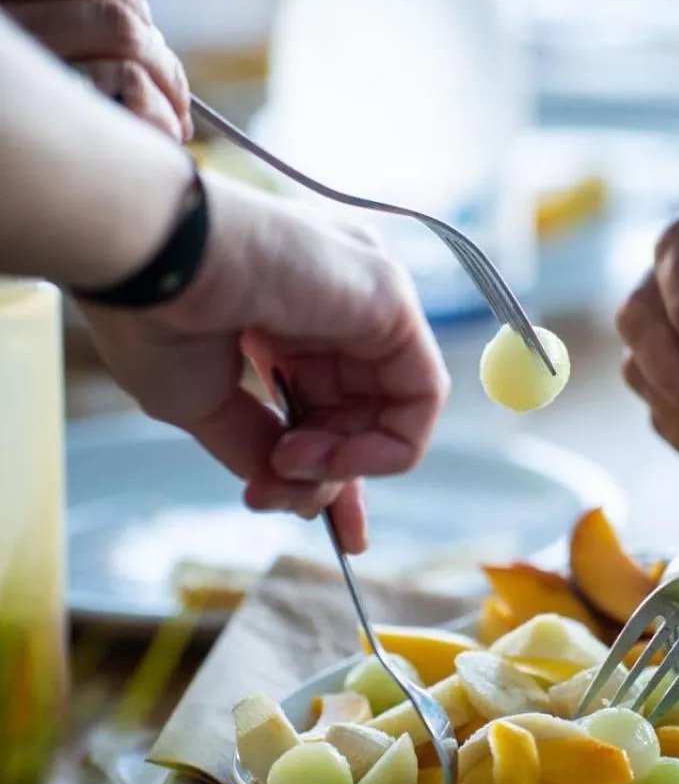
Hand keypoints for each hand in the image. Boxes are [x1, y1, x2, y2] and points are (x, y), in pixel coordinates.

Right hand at [0, 0, 189, 140]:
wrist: (5, 201)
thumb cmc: (13, 134)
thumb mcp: (29, 65)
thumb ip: (57, 32)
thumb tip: (142, 33)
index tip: (144, 32)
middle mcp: (5, 22)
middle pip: (116, 13)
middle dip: (160, 58)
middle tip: (175, 95)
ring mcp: (23, 65)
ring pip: (127, 41)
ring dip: (168, 85)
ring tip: (174, 123)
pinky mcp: (49, 112)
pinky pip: (126, 83)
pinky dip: (159, 112)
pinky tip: (162, 137)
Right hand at [80, 176, 449, 550]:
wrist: (151, 260)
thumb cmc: (156, 317)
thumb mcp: (205, 403)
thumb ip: (257, 446)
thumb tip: (296, 493)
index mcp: (286, 316)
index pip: (333, 402)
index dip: (332, 470)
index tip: (318, 523)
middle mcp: (336, 303)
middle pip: (364, 414)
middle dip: (327, 477)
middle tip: (272, 494)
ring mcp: (368, 297)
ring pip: (393, 411)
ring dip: (346, 465)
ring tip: (287, 464)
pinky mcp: (392, 299)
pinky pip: (422, 396)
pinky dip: (386, 446)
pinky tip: (333, 457)